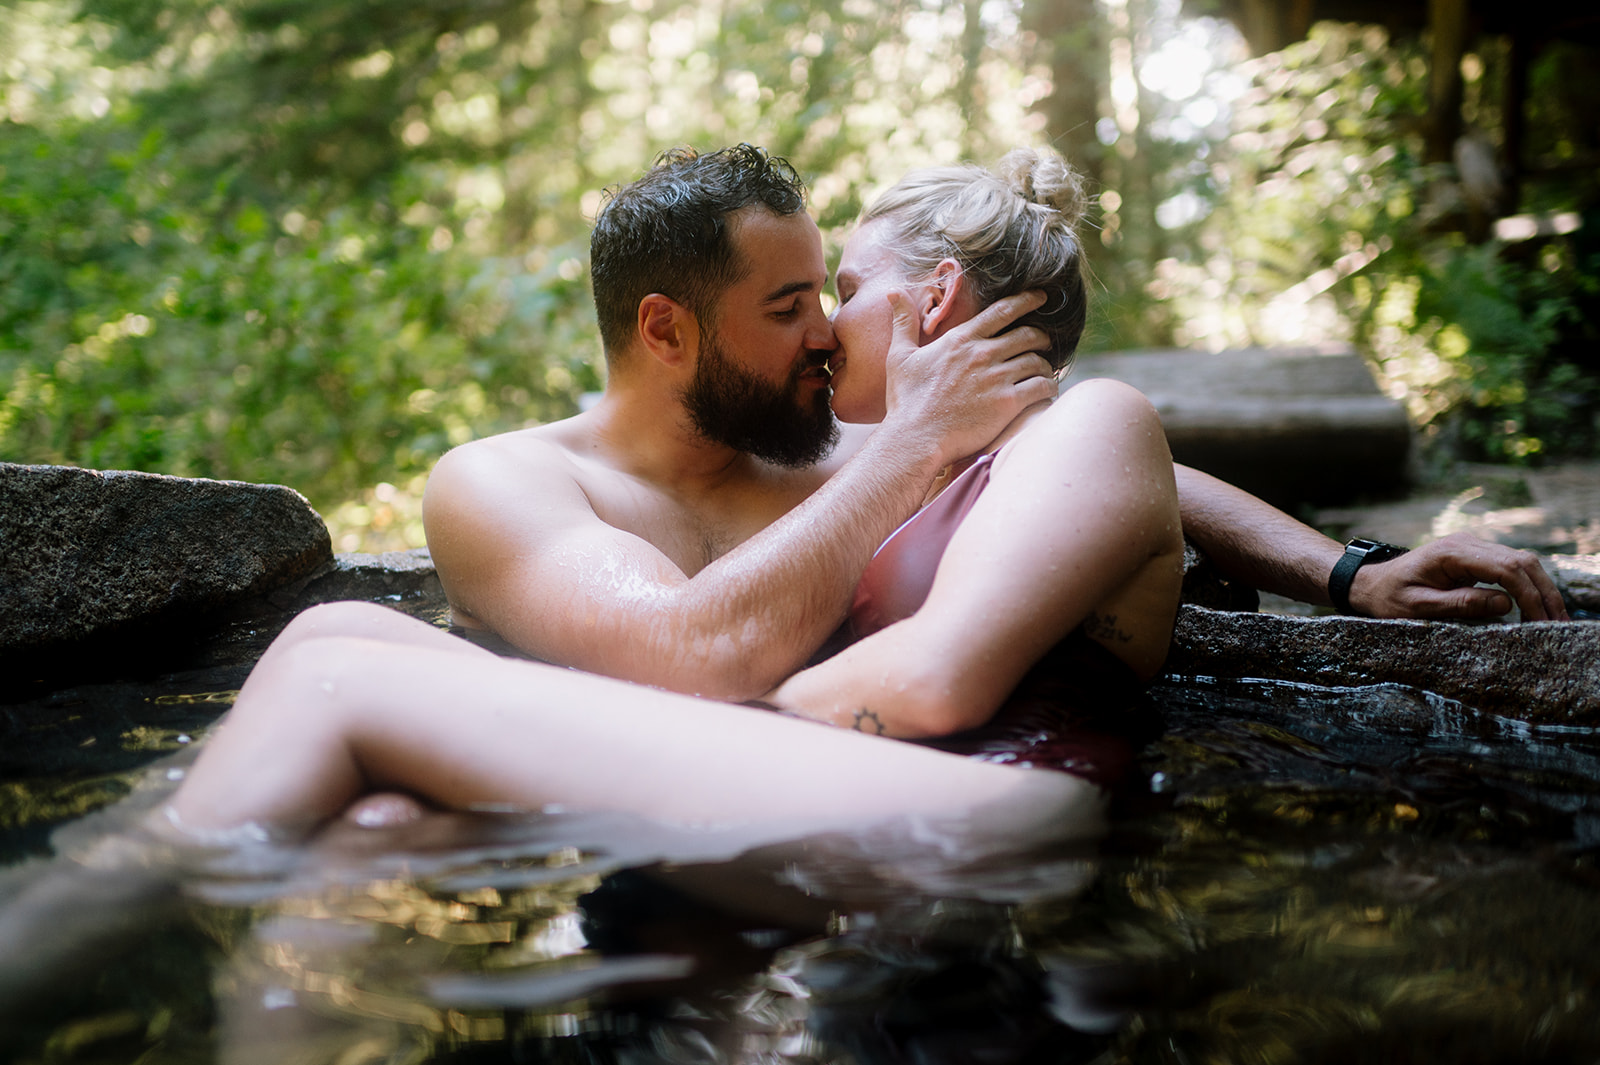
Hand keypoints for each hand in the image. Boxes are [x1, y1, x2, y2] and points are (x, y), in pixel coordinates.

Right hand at [880, 289, 1057, 465]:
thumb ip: (903, 321)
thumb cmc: (906, 401)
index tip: (1041, 297)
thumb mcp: (899, 356)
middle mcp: (982, 354)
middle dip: (1041, 337)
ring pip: (1037, 362)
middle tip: (1045, 342)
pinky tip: (1046, 392)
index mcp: (961, 340)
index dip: (1027, 300)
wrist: (915, 439)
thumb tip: (894, 292)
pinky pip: (1041, 387)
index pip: (1002, 311)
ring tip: (1044, 372)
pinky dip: (1048, 388)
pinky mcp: (1007, 403)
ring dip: (1045, 365)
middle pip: (1027, 335)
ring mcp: (997, 379)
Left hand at [1348, 532, 1569, 620]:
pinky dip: (1528, 585)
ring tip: (1554, 619)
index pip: (1505, 569)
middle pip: (1521, 561)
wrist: (1370, 582)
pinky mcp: (1475, 556)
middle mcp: (1466, 543)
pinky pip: (1510, 566)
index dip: (1528, 595)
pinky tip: (1537, 607)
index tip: (1540, 621)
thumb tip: (1505, 604)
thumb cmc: (1389, 598)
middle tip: (1558, 623)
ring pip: (1521, 561)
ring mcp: (1472, 547)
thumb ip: (1460, 604)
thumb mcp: (1418, 608)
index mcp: (1452, 553)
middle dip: (1544, 592)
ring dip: (1541, 589)